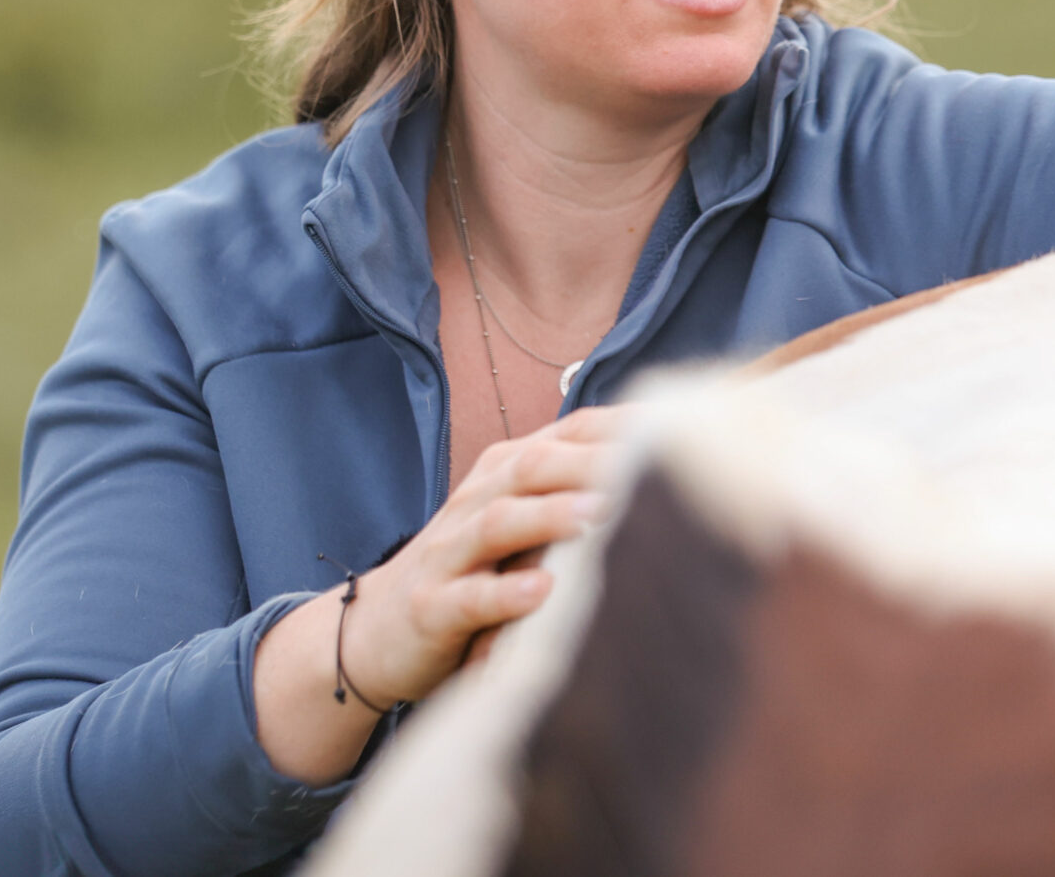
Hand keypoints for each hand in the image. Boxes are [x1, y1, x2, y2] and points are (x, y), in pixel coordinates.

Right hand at [253, 406, 623, 784]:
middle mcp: (477, 500)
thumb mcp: (519, 526)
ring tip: (600, 516)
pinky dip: (506, 594)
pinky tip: (543, 593)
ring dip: (551, 517)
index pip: (566, 435)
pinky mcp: (432, 607)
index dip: (619, 428)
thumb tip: (659, 474)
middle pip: (535, 466)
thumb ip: (572, 497)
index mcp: (504, 473)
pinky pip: (470, 597)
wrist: (375, 629)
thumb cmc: (470, 573)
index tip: (679, 424)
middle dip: (593, 464)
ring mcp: (449, 553)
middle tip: (650, 466)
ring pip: (501, 522)